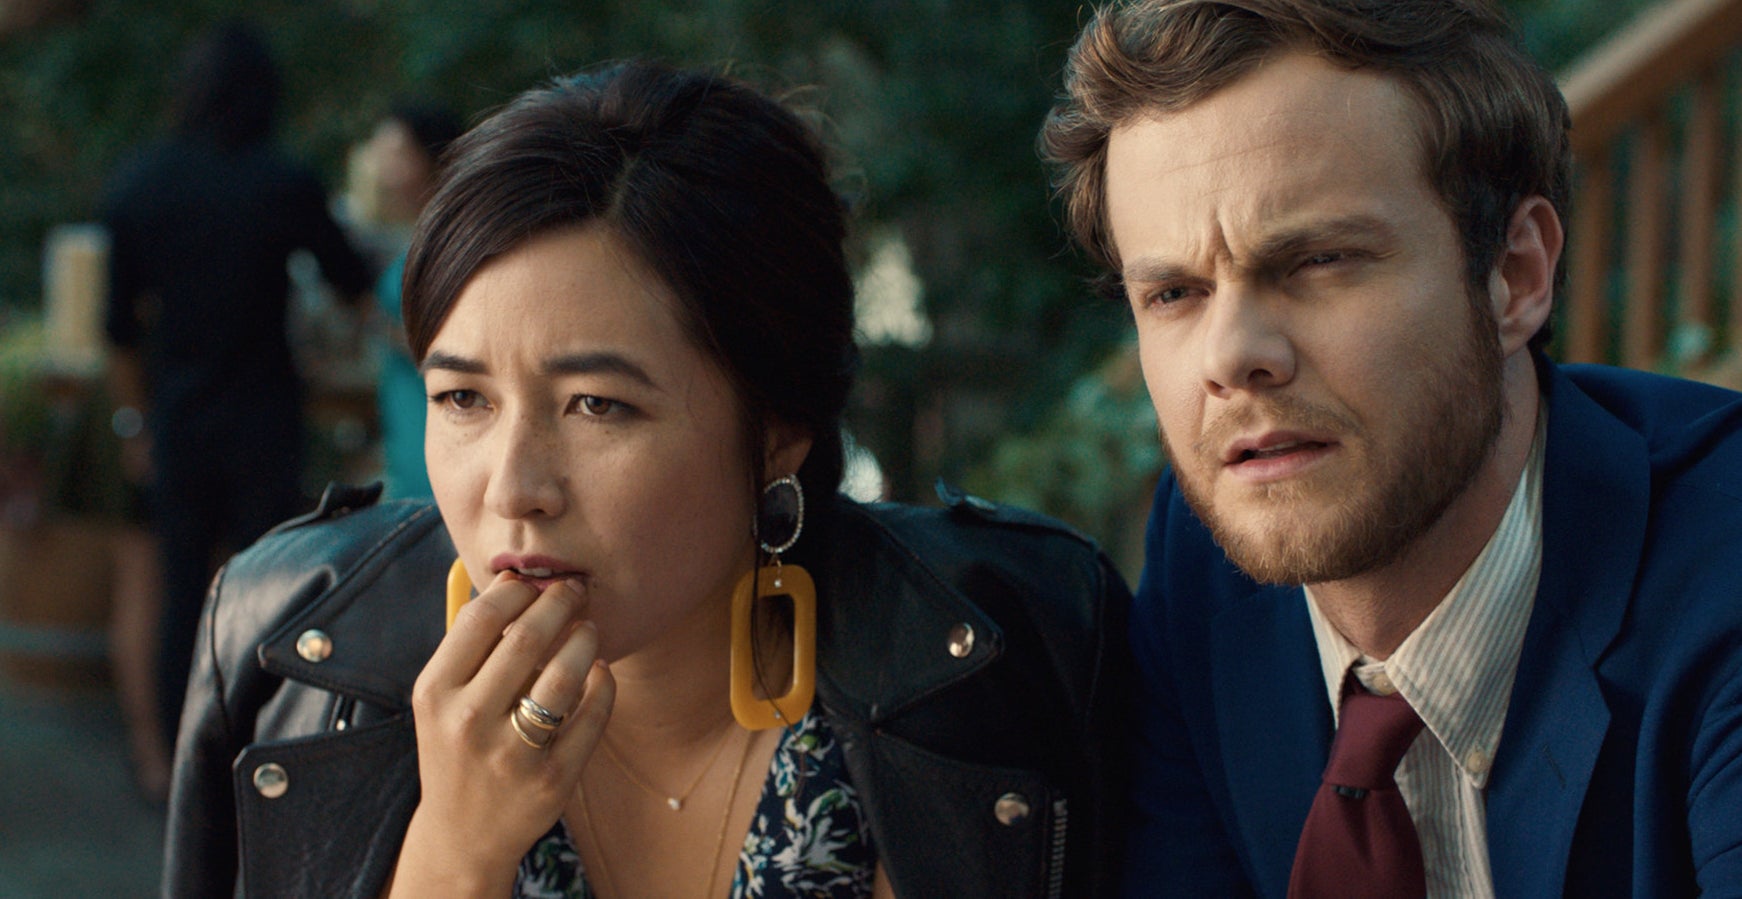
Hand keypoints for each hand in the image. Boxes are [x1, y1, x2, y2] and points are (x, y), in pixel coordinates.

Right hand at [387, 572, 615, 895]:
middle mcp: (468, 722)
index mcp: (435, 693)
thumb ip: (472, 645)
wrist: (462, 833)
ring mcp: (512, 754)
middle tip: (576, 590)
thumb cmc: (456, 746)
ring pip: (564, 674)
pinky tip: (600, 671)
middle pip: (526, 637)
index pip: (481, 618)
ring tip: (589, 629)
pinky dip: (603, 684)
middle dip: (559, 602)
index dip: (517, 588)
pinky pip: (592, 715)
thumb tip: (515, 580)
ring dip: (585, 639)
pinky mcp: (553, 779)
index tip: (536, 581)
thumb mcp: (441, 699)